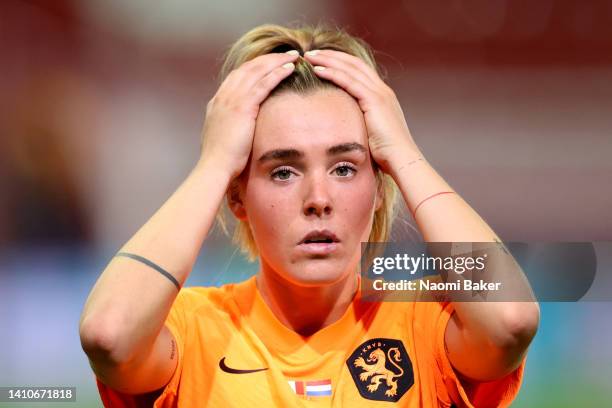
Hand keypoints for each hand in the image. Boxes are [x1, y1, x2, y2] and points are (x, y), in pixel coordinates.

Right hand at [198, 51, 299, 178]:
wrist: (214, 167)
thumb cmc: (221, 162)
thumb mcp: (224, 140)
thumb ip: (231, 130)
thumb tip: (241, 133)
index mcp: (217, 104)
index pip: (237, 78)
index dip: (254, 69)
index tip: (269, 64)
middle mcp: (223, 97)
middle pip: (247, 69)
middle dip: (267, 59)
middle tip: (285, 54)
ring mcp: (231, 100)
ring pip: (256, 72)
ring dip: (275, 61)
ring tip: (292, 56)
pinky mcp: (242, 107)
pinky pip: (263, 84)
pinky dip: (277, 73)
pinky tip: (290, 68)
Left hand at [303, 49, 421, 173]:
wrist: (401, 159)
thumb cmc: (386, 154)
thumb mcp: (372, 134)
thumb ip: (361, 125)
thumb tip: (346, 130)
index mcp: (383, 96)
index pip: (360, 71)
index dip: (340, 62)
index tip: (322, 60)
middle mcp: (383, 90)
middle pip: (354, 63)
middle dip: (331, 55)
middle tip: (311, 52)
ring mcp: (380, 93)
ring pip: (350, 68)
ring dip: (328, 60)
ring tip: (309, 56)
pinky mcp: (374, 100)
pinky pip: (349, 81)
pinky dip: (332, 73)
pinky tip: (317, 70)